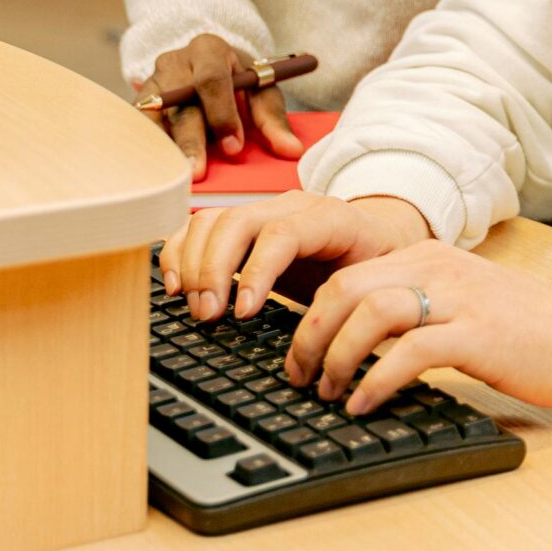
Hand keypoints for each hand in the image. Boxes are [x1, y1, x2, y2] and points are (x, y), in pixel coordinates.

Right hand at [138, 34, 302, 180]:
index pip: (211, 80)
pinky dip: (149, 151)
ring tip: (175, 179)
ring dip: (165, 150)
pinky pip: (139, 129)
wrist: (204, 65)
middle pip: (179, 103)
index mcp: (209, 49)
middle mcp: (175, 62)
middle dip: (190, 141)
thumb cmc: (237, 81)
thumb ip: (273, 118)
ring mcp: (152, 83)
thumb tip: (291, 151)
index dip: (221, 114)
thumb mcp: (261, 89)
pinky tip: (158, 173)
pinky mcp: (138, 104)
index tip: (234, 147)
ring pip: (154, 118)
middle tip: (198, 173)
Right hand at [159, 192, 431, 322]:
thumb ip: (351, 302)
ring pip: (213, 220)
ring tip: (195, 307)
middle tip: (207, 316)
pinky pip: (199, 226)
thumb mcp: (375, 281)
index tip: (242, 313)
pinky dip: (180, 251)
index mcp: (330, 218)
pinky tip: (175, 285)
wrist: (376, 236)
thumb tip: (324, 344)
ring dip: (193, 264)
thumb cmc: (374, 265)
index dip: (257, 270)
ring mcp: (262, 210)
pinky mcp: (241, 223)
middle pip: (238, 222)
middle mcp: (290, 205)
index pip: (283, 233)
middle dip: (214, 270)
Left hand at [285, 242, 551, 416]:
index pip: (348, 275)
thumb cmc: (523, 327)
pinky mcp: (476, 334)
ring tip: (328, 390)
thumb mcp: (460, 299)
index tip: (299, 354)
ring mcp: (457, 298)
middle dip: (310, 334)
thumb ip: (415, 303)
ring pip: (370, 314)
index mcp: (428, 258)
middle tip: (300, 374)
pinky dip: (376, 380)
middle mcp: (438, 268)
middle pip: (347, 289)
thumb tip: (358, 336)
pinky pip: (409, 351)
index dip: (311, 317)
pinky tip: (363, 403)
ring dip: (337, 356)